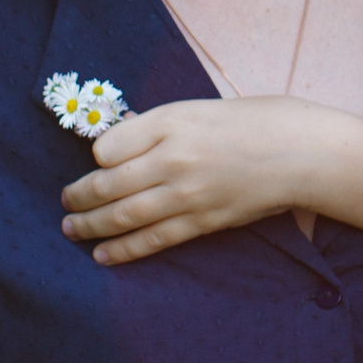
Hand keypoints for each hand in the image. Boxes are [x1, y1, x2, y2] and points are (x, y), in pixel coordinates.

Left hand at [60, 96, 355, 264]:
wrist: (298, 151)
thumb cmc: (250, 121)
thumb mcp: (198, 108)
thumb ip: (154, 126)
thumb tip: (116, 141)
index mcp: (171, 122)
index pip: (109, 146)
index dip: (96, 156)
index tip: (96, 162)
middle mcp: (174, 158)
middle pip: (109, 184)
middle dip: (79, 196)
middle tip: (64, 202)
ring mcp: (188, 194)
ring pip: (124, 216)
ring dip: (91, 225)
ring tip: (70, 228)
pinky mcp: (202, 221)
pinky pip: (154, 239)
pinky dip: (123, 249)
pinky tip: (102, 254)